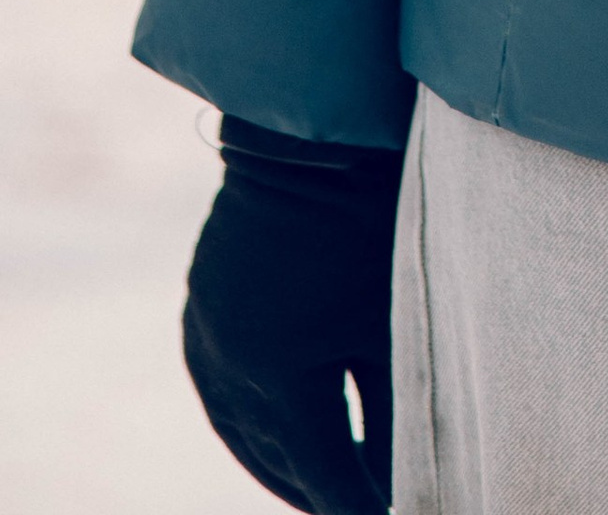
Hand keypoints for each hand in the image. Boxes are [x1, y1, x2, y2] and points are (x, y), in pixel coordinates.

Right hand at [183, 116, 404, 511]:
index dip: (360, 503)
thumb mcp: (391, 318)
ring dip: (284, 466)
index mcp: (282, 376)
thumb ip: (394, 402)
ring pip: (245, 434)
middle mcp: (230, 370)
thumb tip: (405, 468)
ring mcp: (205, 342)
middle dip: (323, 491)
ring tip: (324, 489)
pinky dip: (253, 423)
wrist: (313, 133)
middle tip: (363, 506)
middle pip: (282, 460)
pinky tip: (281, 436)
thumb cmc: (371, 219)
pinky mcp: (198, 315)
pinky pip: (221, 394)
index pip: (327, 472)